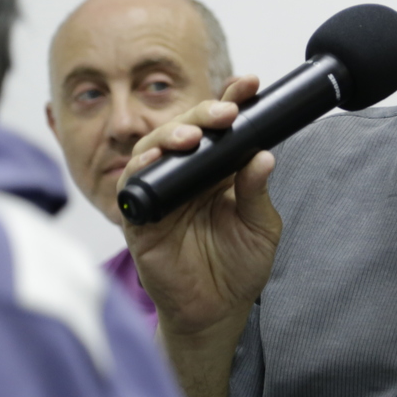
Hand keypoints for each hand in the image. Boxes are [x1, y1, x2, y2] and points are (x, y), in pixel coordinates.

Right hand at [119, 76, 281, 338]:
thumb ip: (257, 192)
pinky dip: (142, 168)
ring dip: (171, 135)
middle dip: (204, 113)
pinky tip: (155, 159)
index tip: (250, 84)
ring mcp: (162, 192)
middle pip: (187, 128)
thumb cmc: (239, 268)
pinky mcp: (139, 216)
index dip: (233, 100)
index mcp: (220, 170)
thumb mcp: (260, 227)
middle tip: (226, 111)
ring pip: (154, 147)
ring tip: (193, 135)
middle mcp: (190, 174)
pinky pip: (133, 185)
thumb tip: (263, 155)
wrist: (216, 312)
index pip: (223, 127)